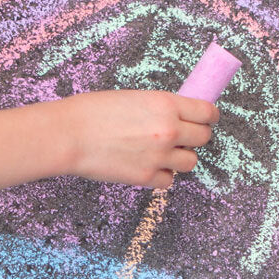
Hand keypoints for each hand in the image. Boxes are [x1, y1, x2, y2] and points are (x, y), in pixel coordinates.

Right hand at [61, 89, 218, 188]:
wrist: (70, 134)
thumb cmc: (93, 111)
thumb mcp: (135, 98)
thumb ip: (160, 108)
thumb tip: (179, 117)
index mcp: (166, 104)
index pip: (207, 112)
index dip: (208, 116)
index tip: (205, 119)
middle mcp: (169, 130)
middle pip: (204, 138)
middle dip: (194, 136)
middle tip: (181, 136)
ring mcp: (159, 156)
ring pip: (190, 162)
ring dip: (179, 157)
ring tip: (160, 152)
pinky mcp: (147, 177)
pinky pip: (169, 180)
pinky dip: (161, 175)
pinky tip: (146, 165)